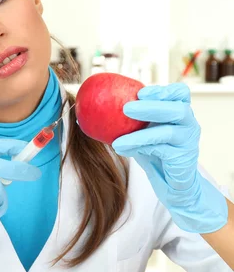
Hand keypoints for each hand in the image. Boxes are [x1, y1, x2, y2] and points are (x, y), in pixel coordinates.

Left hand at [112, 83, 227, 233]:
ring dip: (140, 134)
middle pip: (178, 109)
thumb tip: (83, 115)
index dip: (163, 90)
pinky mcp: (184, 158)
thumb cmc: (153, 151)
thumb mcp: (140, 132)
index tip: (140, 92)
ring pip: (168, 132)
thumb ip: (124, 120)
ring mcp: (189, 141)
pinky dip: (140, 149)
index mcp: (179, 111)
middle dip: (152, 107)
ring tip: (116, 140)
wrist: (170, 181)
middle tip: (126, 108)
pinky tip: (122, 149)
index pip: (180, 92)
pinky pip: (161, 151)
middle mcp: (189, 123)